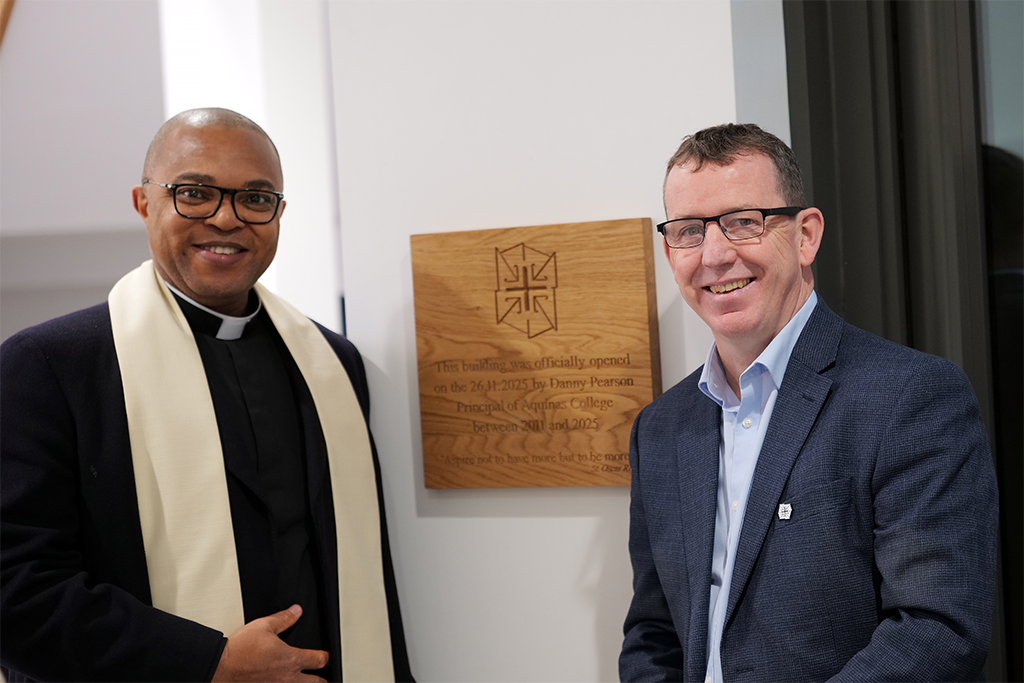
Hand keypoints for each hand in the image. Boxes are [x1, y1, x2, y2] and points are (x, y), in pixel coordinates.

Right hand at [212, 605, 328, 681]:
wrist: (221, 666)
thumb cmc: (240, 649)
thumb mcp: (264, 626)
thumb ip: (284, 619)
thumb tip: (296, 611)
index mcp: (291, 659)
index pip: (320, 660)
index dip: (326, 657)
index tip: (325, 656)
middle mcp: (287, 677)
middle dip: (322, 679)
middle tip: (323, 676)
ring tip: (306, 681)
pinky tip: (282, 682)